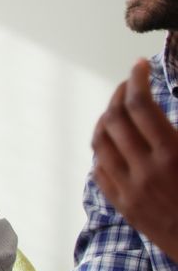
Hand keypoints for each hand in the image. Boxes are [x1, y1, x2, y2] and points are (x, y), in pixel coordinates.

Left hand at [93, 59, 177, 259]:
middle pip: (115, 119)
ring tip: (117, 110)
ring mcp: (129, 189)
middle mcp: (145, 171)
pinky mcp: (122, 205)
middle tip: (129, 84)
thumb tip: (165, 108)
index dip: (137, 79)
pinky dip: (104, 150)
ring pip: (100, 142)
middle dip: (119, 94)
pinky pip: (100, 169)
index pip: (142, 106)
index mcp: (173, 154)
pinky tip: (114, 142)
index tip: (140, 65)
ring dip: (106, 119)